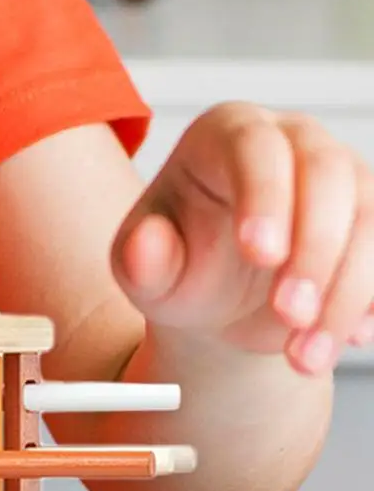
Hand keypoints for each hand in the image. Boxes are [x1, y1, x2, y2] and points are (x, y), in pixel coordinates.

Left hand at [112, 103, 373, 375]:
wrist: (216, 301)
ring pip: (367, 220)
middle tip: (289, 314)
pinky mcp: (370, 218)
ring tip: (304, 356)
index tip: (260, 254)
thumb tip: (144, 246)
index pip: (255, 148)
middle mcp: (293, 141)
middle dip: (313, 250)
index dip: (264, 196)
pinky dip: (368, 303)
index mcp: (225, 134)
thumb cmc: (176, 268)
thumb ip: (140, 259)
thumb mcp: (145, 271)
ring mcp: (342, 177)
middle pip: (325, 175)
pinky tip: (347, 341)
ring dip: (344, 292)